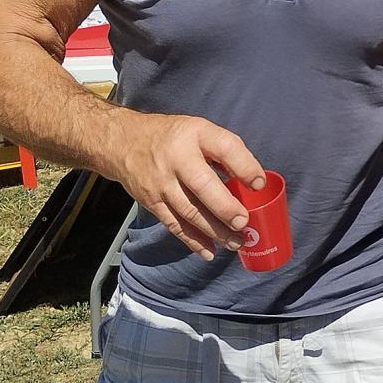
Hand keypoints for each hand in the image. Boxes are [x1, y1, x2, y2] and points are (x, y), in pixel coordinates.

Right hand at [108, 111, 266, 259]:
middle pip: (202, 186)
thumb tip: (252, 180)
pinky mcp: (151, 202)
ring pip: (189, 211)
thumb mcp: (199, 130)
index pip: (224, 147)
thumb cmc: (173, 137)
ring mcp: (161, 183)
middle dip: (225, 208)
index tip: (258, 184)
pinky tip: (209, 252)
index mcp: (195, 134)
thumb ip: (224, 151)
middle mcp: (176, 158)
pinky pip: (174, 225)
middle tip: (243, 223)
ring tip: (235, 242)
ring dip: (214, 231)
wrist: (123, 142)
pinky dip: (193, 241)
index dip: (244, 166)